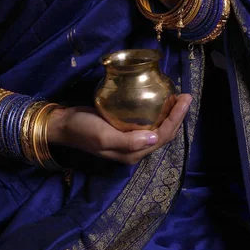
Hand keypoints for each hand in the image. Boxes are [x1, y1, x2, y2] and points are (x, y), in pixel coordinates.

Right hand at [47, 93, 191, 164]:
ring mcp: (129, 138)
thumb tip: (155, 139)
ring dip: (169, 114)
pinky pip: (146, 121)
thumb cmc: (82, 130)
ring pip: (156, 127)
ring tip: (177, 97)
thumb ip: (128, 141)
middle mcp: (134, 148)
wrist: (63, 124)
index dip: (176, 119)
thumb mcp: (102, 136)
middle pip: (164, 133)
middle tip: (186, 96)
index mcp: (132, 153)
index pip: (162, 136)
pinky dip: (156, 111)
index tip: (185, 99)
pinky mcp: (123, 128)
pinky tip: (158, 99)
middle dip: (177, 116)